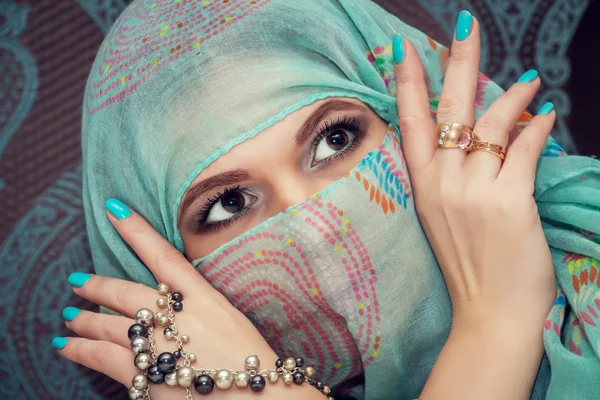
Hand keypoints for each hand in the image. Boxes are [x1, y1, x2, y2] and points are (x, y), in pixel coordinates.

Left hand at [55, 201, 323, 398]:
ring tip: (68, 316)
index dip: (137, 230)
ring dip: (85, 320)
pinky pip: (103, 358)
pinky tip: (66, 347)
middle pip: (127, 293)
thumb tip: (178, 306)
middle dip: (98, 285)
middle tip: (77, 281)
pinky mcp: (147, 374)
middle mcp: (179, 315)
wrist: (259, 397)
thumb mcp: (232, 321)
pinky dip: (81, 351)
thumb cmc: (252, 361)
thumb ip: (202, 308)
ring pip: (110, 324)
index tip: (115, 209)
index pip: (164, 255)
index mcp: (204, 297)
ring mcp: (161, 344)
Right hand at [393, 12, 555, 398]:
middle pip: (450, 110)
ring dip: (512, 95)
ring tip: (530, 80)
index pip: (411, 124)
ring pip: (491, 123)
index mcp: (423, 186)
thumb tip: (473, 137)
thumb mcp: (444, 218)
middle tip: (466, 27)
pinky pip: (524, 149)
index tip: (406, 50)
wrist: (487, 312)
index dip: (407, 84)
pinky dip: (537, 128)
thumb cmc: (468, 265)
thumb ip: (452, 175)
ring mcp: (474, 191)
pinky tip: (545, 115)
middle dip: (458, 62)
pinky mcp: (509, 202)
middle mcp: (443, 183)